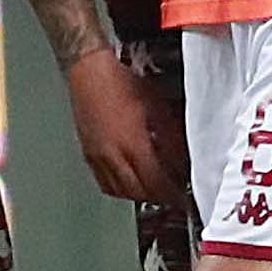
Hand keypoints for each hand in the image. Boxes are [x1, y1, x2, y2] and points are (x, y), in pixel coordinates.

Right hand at [64, 43, 185, 205]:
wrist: (89, 72)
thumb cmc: (121, 83)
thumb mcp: (158, 108)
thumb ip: (171, 138)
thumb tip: (182, 158)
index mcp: (133, 145)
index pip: (157, 183)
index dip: (172, 194)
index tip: (183, 198)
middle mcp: (112, 156)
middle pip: (138, 192)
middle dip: (159, 198)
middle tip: (173, 196)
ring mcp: (97, 157)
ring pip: (119, 191)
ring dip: (139, 195)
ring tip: (154, 191)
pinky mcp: (88, 154)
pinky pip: (104, 182)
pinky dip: (120, 188)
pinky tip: (129, 182)